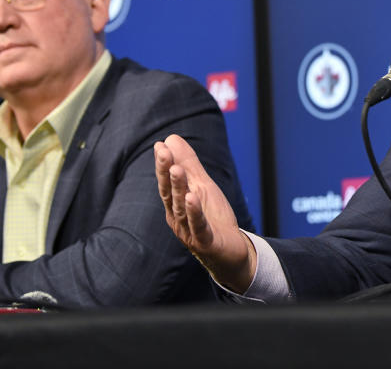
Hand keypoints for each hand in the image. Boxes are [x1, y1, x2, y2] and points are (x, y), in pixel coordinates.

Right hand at [154, 134, 255, 293]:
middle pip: (169, 193)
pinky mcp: (205, 242)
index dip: (163, 165)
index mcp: (175, 204)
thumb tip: (170, 139)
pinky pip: (198, 226)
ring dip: (179, 189)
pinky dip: (194, 212)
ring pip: (181, 208)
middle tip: (163, 152)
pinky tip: (192, 198)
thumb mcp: (202, 186)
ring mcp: (189, 231)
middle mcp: (178, 218)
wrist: (230, 251)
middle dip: (165, 173)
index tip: (160, 145)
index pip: (167, 182)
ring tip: (177, 169)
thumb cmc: (212, 218)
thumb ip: (188, 165)